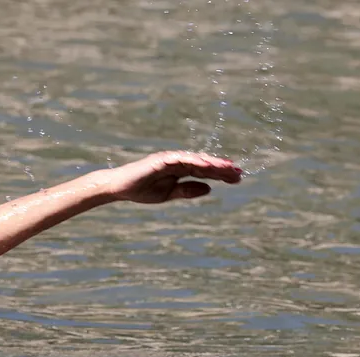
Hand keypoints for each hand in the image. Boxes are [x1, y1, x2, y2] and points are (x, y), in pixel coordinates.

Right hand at [99, 150, 241, 203]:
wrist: (120, 188)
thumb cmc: (142, 190)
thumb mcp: (169, 194)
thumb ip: (188, 190)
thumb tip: (209, 189)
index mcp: (181, 170)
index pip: (205, 171)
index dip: (221, 174)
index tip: (237, 178)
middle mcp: (178, 161)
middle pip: (204, 163)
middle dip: (221, 168)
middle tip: (239, 172)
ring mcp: (170, 159)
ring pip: (195, 160)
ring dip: (211, 163)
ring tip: (227, 168)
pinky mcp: (161, 160)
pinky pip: (180, 159)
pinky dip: (193, 160)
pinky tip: (206, 164)